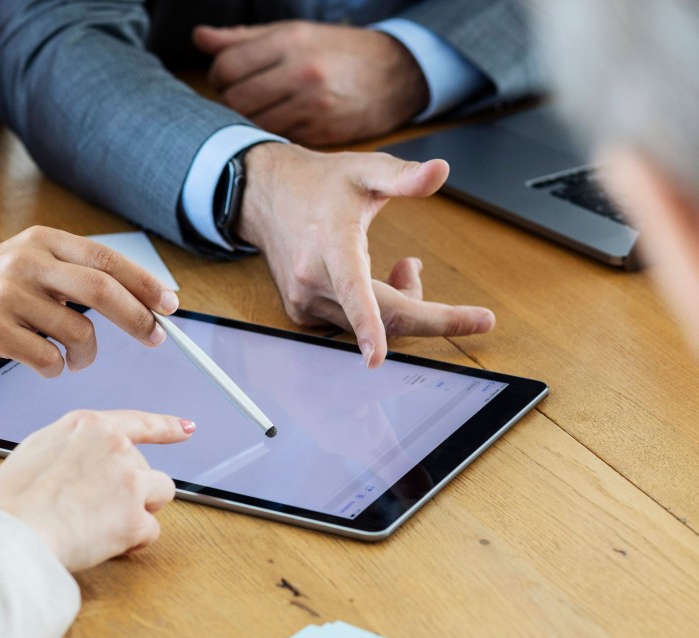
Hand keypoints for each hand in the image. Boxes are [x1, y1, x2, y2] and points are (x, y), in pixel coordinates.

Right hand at [0, 226, 179, 375]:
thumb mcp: (27, 266)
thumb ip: (71, 275)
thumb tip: (136, 298)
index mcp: (42, 241)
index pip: (107, 260)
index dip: (145, 284)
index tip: (170, 306)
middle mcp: (27, 262)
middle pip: (102, 291)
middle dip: (137, 319)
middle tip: (154, 338)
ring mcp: (8, 295)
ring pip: (78, 333)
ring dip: (86, 356)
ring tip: (75, 360)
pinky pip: (47, 359)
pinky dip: (54, 368)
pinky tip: (43, 364)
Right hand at [0, 410, 193, 569]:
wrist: (9, 534)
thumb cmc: (10, 502)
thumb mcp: (37, 452)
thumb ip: (72, 449)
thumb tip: (85, 463)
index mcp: (88, 426)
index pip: (138, 422)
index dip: (166, 426)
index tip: (185, 428)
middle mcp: (115, 447)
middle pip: (147, 468)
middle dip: (130, 490)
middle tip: (93, 510)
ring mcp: (129, 480)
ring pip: (160, 495)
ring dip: (139, 511)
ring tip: (102, 524)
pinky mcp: (135, 517)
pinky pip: (149, 532)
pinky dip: (131, 542)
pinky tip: (103, 543)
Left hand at [194, 21, 427, 145]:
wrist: (396, 75)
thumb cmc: (337, 51)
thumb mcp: (294, 33)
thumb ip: (243, 38)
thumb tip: (199, 37)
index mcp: (291, 41)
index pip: (227, 66)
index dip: (218, 76)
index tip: (226, 79)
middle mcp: (301, 72)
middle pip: (235, 100)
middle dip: (229, 102)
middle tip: (240, 98)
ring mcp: (312, 106)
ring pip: (253, 124)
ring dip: (247, 122)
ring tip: (259, 111)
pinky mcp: (321, 134)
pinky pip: (278, 139)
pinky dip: (271, 134)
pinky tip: (279, 124)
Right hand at [237, 143, 494, 366]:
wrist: (268, 197)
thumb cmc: (321, 183)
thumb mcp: (366, 169)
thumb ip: (404, 175)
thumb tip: (441, 170)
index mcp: (331, 243)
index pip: (353, 290)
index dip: (369, 325)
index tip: (376, 357)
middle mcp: (313, 279)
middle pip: (383, 318)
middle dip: (432, 318)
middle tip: (480, 318)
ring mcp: (306, 300)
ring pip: (372, 325)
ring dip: (403, 303)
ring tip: (408, 266)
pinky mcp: (303, 313)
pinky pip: (354, 325)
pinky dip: (379, 311)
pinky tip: (382, 281)